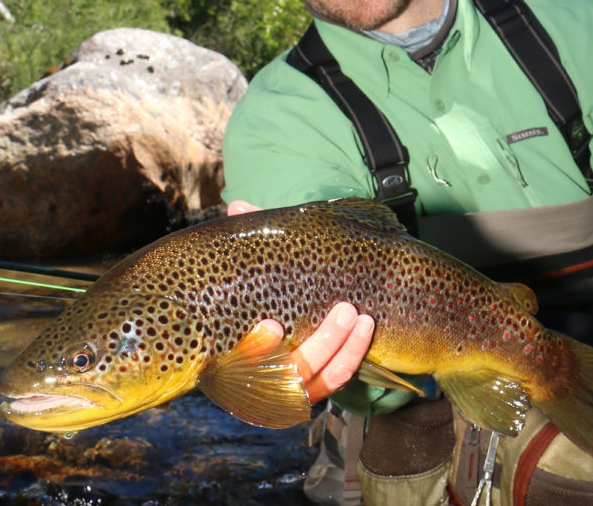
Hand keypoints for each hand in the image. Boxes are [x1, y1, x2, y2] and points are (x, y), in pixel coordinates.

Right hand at [230, 202, 374, 399]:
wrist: (283, 314)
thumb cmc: (260, 285)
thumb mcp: (257, 265)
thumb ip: (250, 239)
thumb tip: (238, 206)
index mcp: (227, 352)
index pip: (237, 364)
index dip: (254, 351)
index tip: (272, 326)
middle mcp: (254, 375)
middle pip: (287, 373)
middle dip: (319, 344)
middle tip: (345, 310)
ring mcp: (284, 385)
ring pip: (315, 379)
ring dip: (341, 348)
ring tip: (360, 316)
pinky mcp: (310, 386)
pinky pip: (334, 378)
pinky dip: (351, 356)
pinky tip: (365, 329)